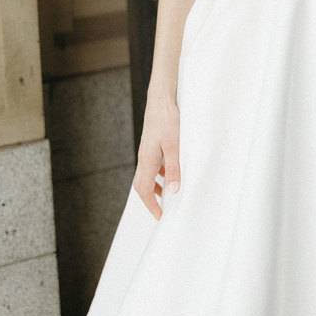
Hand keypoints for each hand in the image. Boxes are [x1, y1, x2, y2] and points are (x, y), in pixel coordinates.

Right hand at [133, 93, 180, 219]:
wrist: (161, 99)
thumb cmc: (167, 120)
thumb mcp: (174, 146)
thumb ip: (173, 168)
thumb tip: (174, 190)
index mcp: (147, 160)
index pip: (143, 190)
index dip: (151, 205)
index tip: (160, 216)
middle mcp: (144, 157)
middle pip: (141, 185)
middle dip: (150, 199)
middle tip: (162, 209)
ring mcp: (146, 151)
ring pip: (146, 175)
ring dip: (154, 187)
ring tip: (167, 194)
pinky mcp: (151, 144)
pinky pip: (151, 165)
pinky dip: (158, 174)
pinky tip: (169, 172)